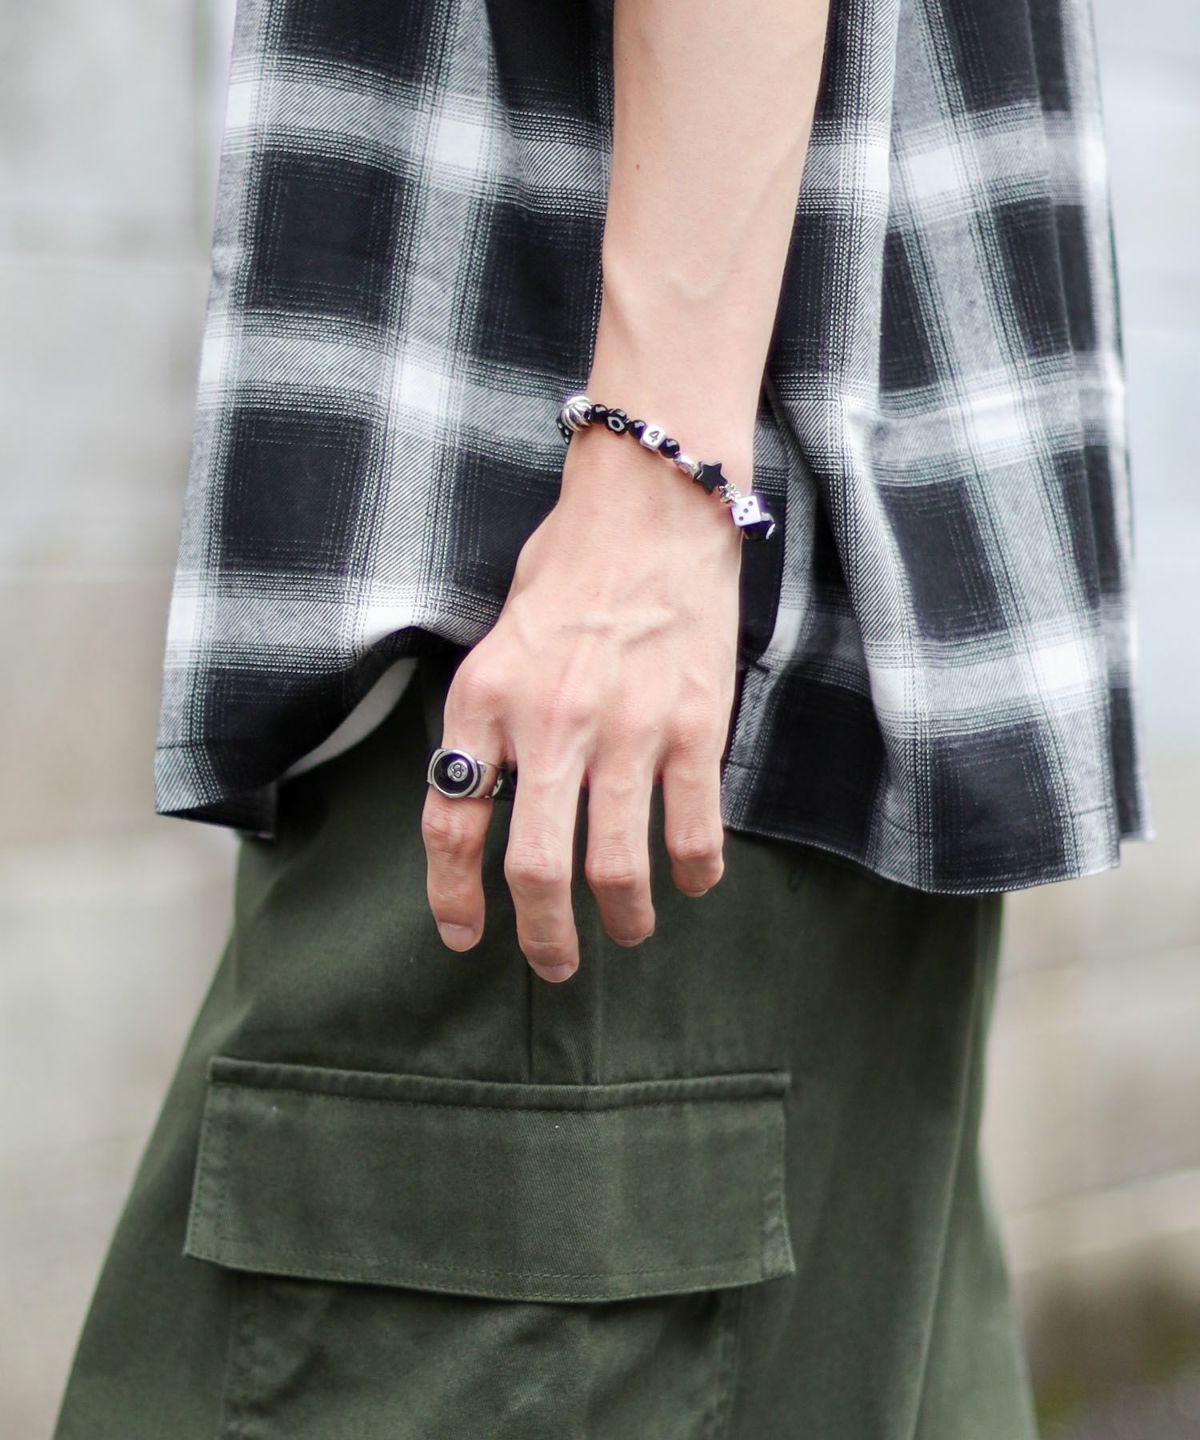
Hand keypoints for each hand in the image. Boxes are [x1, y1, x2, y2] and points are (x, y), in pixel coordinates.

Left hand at [421, 422, 746, 981]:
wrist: (650, 507)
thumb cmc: (568, 569)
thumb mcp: (498, 639)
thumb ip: (489, 720)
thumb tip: (490, 801)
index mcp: (486, 699)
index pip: (452, 820)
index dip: (452, 895)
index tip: (464, 935)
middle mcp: (549, 723)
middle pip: (537, 870)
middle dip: (544, 940)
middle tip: (554, 967)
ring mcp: (626, 729)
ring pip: (617, 868)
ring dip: (624, 920)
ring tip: (629, 932)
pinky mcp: (692, 725)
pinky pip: (692, 830)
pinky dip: (693, 873)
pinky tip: (692, 882)